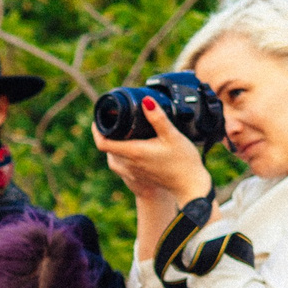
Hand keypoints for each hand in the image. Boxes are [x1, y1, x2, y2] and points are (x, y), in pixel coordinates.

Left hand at [91, 94, 213, 206]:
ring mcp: (132, 173)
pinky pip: (121, 165)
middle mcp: (129, 164)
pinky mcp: (138, 177)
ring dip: (114, 144)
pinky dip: (121, 154)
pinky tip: (132, 147)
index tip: (98, 120)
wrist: (190, 186)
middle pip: (107, 148)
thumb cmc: (183, 162)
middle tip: (113, 120)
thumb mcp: (172, 136)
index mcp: (133, 152)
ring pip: (113, 157)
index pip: (102, 143)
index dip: (96, 131)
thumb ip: (158, 118)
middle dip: (107, 134)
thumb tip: (145, 101)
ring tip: (121, 131)